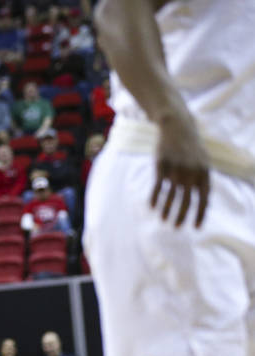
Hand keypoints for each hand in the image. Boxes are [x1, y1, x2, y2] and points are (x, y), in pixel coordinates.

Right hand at [152, 108, 210, 227]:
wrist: (177, 128)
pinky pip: (158, 187)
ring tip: (163, 220)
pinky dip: (155, 197)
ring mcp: (176, 170)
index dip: (200, 214)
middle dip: (182, 215)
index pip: (204, 198)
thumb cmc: (190, 147)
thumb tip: (203, 200)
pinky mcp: (162, 167)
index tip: (195, 227)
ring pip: (172, 195)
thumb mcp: (202, 160)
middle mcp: (191, 173)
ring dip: (167, 210)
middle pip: (187, 200)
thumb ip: (202, 178)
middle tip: (177, 228)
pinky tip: (152, 207)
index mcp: (204, 172)